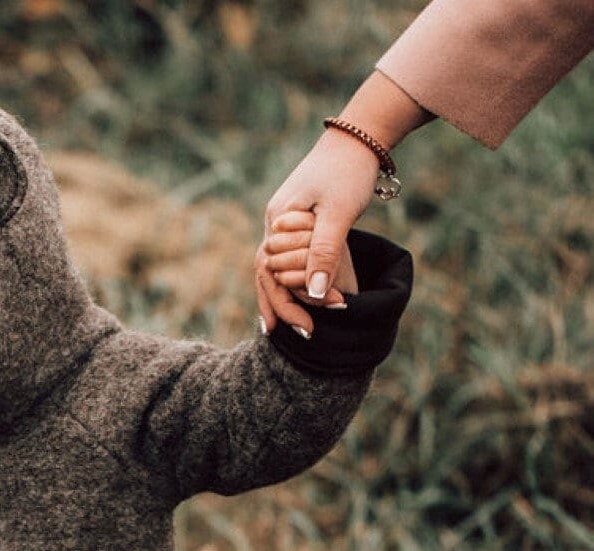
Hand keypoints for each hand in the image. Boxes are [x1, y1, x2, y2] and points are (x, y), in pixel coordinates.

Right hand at [258, 129, 378, 335]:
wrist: (357, 140)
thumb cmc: (348, 172)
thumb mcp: (338, 214)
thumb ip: (325, 253)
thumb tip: (316, 294)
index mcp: (277, 222)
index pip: (270, 273)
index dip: (285, 303)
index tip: (305, 328)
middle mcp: (274, 224)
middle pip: (267, 275)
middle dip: (282, 307)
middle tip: (304, 336)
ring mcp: (284, 223)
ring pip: (276, 269)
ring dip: (285, 297)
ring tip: (293, 326)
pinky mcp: (299, 222)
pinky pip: (289, 258)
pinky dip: (293, 280)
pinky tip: (302, 297)